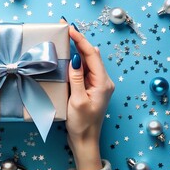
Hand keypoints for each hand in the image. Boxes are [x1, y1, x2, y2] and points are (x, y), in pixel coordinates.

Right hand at [62, 19, 114, 169]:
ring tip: (66, 37)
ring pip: (89, 61)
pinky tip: (70, 55)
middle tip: (66, 27)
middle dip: (79, 40)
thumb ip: (76, 78)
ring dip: (79, 49)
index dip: (81, 40)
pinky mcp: (92, 88)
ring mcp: (98, 84)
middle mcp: (103, 81)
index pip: (92, 55)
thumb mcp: (77, 101)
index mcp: (103, 83)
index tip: (70, 28)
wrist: (85, 141)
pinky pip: (85, 70)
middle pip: (92, 55)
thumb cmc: (82, 124)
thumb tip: (76, 58)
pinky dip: (78, 60)